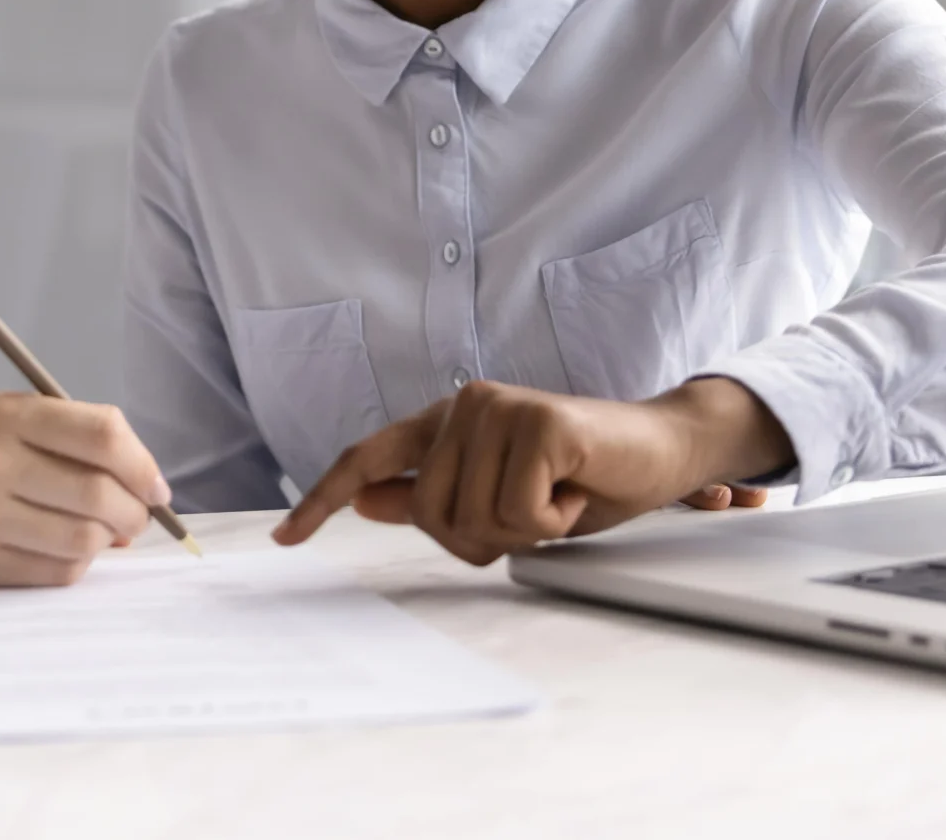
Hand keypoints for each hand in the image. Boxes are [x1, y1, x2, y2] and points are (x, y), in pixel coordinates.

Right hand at [0, 394, 168, 586]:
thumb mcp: (4, 418)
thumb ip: (72, 437)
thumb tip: (146, 489)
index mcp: (4, 415)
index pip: (102, 435)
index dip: (143, 464)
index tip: (156, 486)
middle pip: (98, 493)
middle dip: (135, 512)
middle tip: (139, 517)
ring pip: (83, 539)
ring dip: (110, 542)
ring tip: (105, 533)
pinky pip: (56, 572)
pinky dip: (78, 564)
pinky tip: (68, 549)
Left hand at [273, 376, 790, 565]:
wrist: (660, 453)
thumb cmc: (579, 479)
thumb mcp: (498, 496)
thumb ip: (433, 494)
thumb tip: (367, 502)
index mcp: (446, 423)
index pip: (368, 459)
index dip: (323, 500)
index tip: (285, 540)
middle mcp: (463, 405)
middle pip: (429, 515)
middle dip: (481, 539)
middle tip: (531, 515)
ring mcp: (499, 408)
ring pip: (473, 518)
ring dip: (523, 531)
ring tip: (557, 497)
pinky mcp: (539, 423)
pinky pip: (518, 511)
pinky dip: (552, 521)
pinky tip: (575, 489)